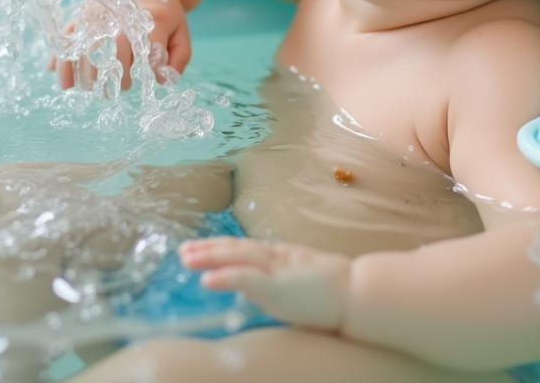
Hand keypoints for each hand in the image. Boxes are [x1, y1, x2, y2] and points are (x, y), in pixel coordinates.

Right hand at [49, 0, 190, 89]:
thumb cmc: (165, 12)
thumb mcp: (181, 32)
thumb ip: (179, 58)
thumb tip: (159, 80)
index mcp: (152, 17)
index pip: (145, 52)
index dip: (144, 70)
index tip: (144, 78)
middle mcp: (120, 16)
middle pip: (111, 56)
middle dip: (115, 79)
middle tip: (122, 84)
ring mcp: (98, 15)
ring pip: (84, 52)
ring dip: (87, 77)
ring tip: (95, 86)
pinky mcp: (80, 17)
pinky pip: (64, 42)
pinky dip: (62, 64)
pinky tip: (66, 80)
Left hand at [179, 235, 351, 330]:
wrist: (357, 292)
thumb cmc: (336, 291)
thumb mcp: (305, 280)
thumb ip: (286, 278)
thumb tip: (269, 284)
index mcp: (282, 256)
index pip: (245, 249)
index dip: (221, 247)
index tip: (199, 247)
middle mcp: (276, 258)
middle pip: (236, 249)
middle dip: (208, 249)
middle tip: (182, 250)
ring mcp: (277, 270)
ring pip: (237, 259)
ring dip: (209, 257)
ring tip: (186, 258)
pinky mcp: (279, 286)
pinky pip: (247, 280)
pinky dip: (226, 277)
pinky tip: (207, 279)